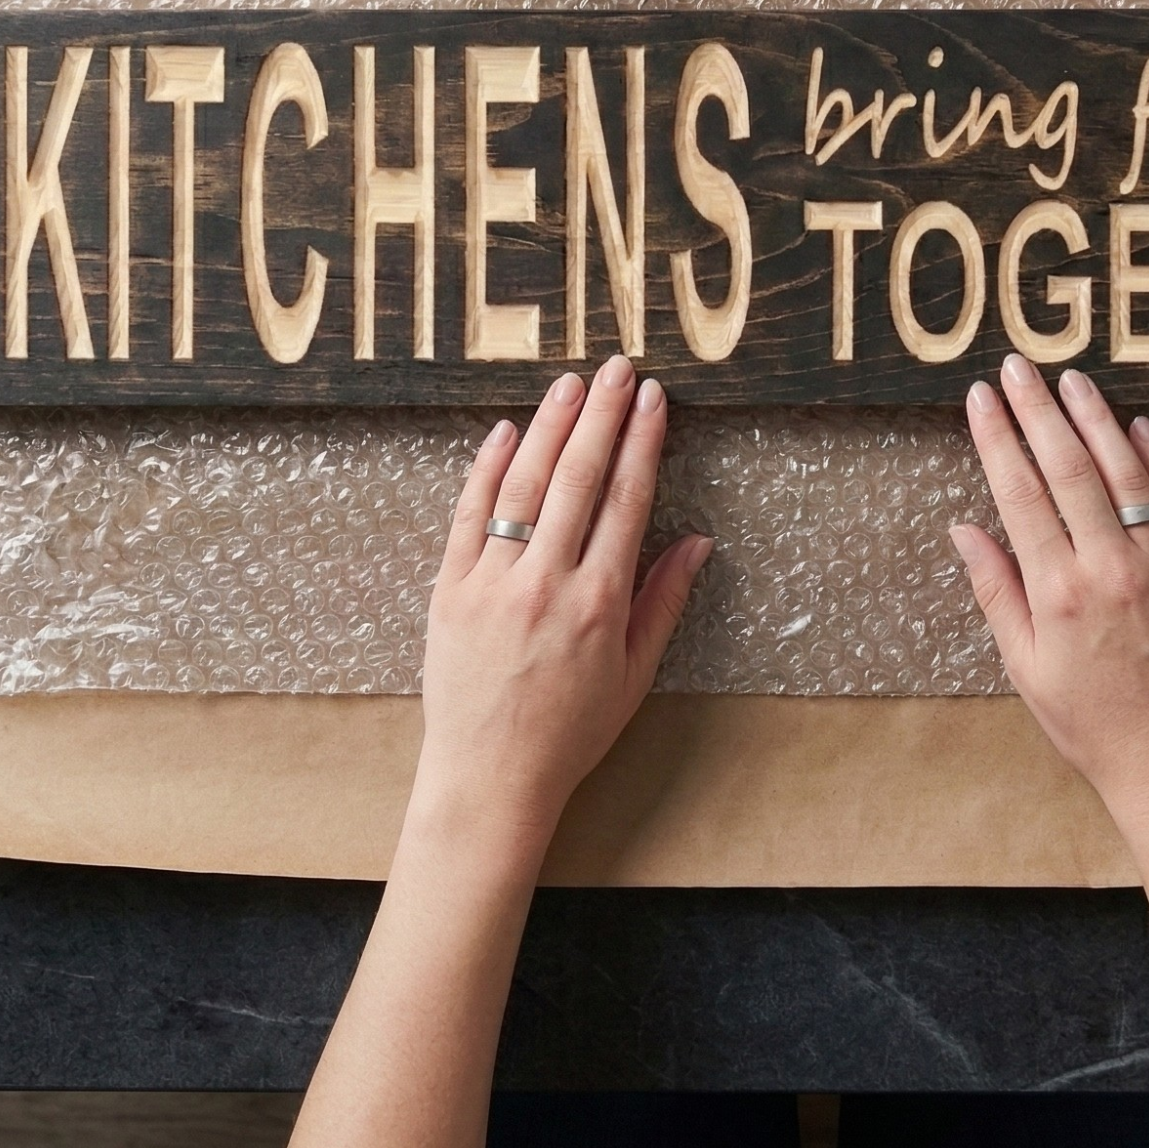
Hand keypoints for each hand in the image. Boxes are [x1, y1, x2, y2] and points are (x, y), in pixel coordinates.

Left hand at [410, 355, 711, 851]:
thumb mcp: (634, 674)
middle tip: (618, 368)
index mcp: (599, 602)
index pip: (627, 499)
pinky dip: (486, 469)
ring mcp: (493, 583)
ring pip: (524, 484)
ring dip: (551, 426)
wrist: (489, 779)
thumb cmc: (570, 732)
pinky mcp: (449, 590)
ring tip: (571, 384)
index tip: (654, 399)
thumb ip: (664, 600)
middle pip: (579, 478)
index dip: (643, 442)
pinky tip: (506, 431)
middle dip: (603, 415)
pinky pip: (469, 515)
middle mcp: (547, 583)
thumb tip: (698, 539)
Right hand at [953, 354, 1148, 854]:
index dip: (997, 438)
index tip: (981, 398)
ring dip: (1095, 419)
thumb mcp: (1024, 667)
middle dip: (1038, 410)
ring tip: (1072, 381)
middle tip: (1017, 368)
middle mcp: (1109, 568)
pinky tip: (1138, 426)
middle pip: (1067, 467)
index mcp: (1058, 592)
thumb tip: (965, 530)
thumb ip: (996, 591)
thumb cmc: (1090, 725)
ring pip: (1125, 472)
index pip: (1019, 492)